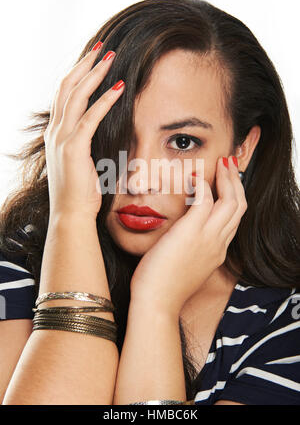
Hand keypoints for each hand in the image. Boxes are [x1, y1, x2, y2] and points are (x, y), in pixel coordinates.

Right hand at [43, 44, 124, 219]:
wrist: (71, 214)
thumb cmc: (80, 192)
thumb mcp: (80, 161)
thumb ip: (84, 143)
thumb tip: (99, 132)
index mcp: (56, 133)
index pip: (64, 95)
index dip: (78, 74)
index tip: (93, 60)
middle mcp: (55, 131)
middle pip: (67, 87)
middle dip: (85, 65)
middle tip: (102, 48)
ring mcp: (62, 139)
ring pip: (76, 96)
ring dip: (94, 74)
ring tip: (110, 57)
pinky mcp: (74, 148)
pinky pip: (90, 117)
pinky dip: (105, 100)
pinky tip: (120, 88)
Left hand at [130, 156, 247, 316]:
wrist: (156, 303)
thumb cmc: (163, 286)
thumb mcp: (184, 265)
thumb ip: (190, 248)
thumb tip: (182, 235)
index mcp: (217, 251)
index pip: (234, 219)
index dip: (233, 198)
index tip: (227, 184)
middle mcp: (219, 243)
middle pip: (240, 206)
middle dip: (237, 182)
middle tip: (229, 165)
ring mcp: (208, 238)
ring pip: (232, 201)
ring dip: (228, 178)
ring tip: (222, 163)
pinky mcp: (192, 232)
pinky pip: (206, 200)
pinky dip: (204, 185)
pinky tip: (196, 177)